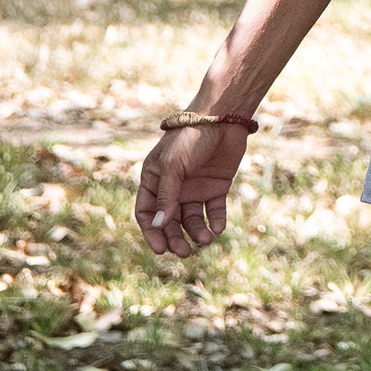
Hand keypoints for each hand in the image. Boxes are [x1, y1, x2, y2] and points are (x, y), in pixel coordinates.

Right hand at [134, 123, 248, 257]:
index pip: (147, 212)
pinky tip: (217, 229)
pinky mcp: (216, 186)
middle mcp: (173, 186)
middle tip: (185, 252)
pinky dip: (215, 221)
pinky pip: (213, 210)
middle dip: (176, 238)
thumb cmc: (191, 138)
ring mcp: (195, 187)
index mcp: (154, 179)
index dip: (152, 232)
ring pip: (192, 219)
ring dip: (197, 232)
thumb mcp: (173, 166)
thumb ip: (167, 196)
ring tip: (206, 239)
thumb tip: (159, 226)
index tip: (161, 249)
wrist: (223, 118)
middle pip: (170, 221)